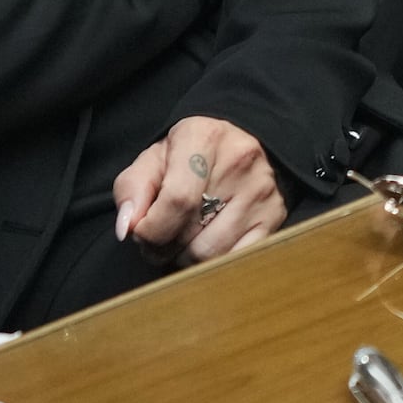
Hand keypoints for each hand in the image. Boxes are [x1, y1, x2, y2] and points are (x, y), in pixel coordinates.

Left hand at [113, 115, 287, 263]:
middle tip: (157, 240)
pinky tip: (205, 246)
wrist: (240, 145)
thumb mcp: (154, 159)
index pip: (176, 200)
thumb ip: (131, 189)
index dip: (151, 229)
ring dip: (186, 259)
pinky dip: (212, 264)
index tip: (141, 233)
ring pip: (210, 254)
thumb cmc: (190, 156)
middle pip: (190, 233)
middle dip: (163, 248)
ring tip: (181, 241)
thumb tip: (128, 227)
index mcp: (203, 138)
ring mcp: (261, 192)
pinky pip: (234, 261)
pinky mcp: (275, 217)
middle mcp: (240, 161)